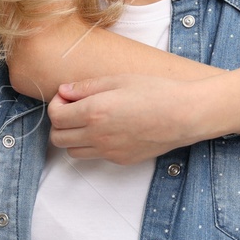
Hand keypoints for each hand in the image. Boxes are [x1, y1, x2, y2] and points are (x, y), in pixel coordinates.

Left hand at [48, 74, 190, 163]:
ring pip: (73, 152)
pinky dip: (93, 144)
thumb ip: (87, 87)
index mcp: (94, 112)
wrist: (184, 115)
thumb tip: (64, 91)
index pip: (55, 116)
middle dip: (60, 122)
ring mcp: (109, 151)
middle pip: (58, 138)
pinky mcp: (121, 159)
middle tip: (74, 108)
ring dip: (74, 136)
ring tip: (90, 120)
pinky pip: (96, 156)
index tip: (67, 96)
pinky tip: (110, 129)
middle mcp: (97, 136)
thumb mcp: (119, 80)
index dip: (56, 104)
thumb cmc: (155, 92)